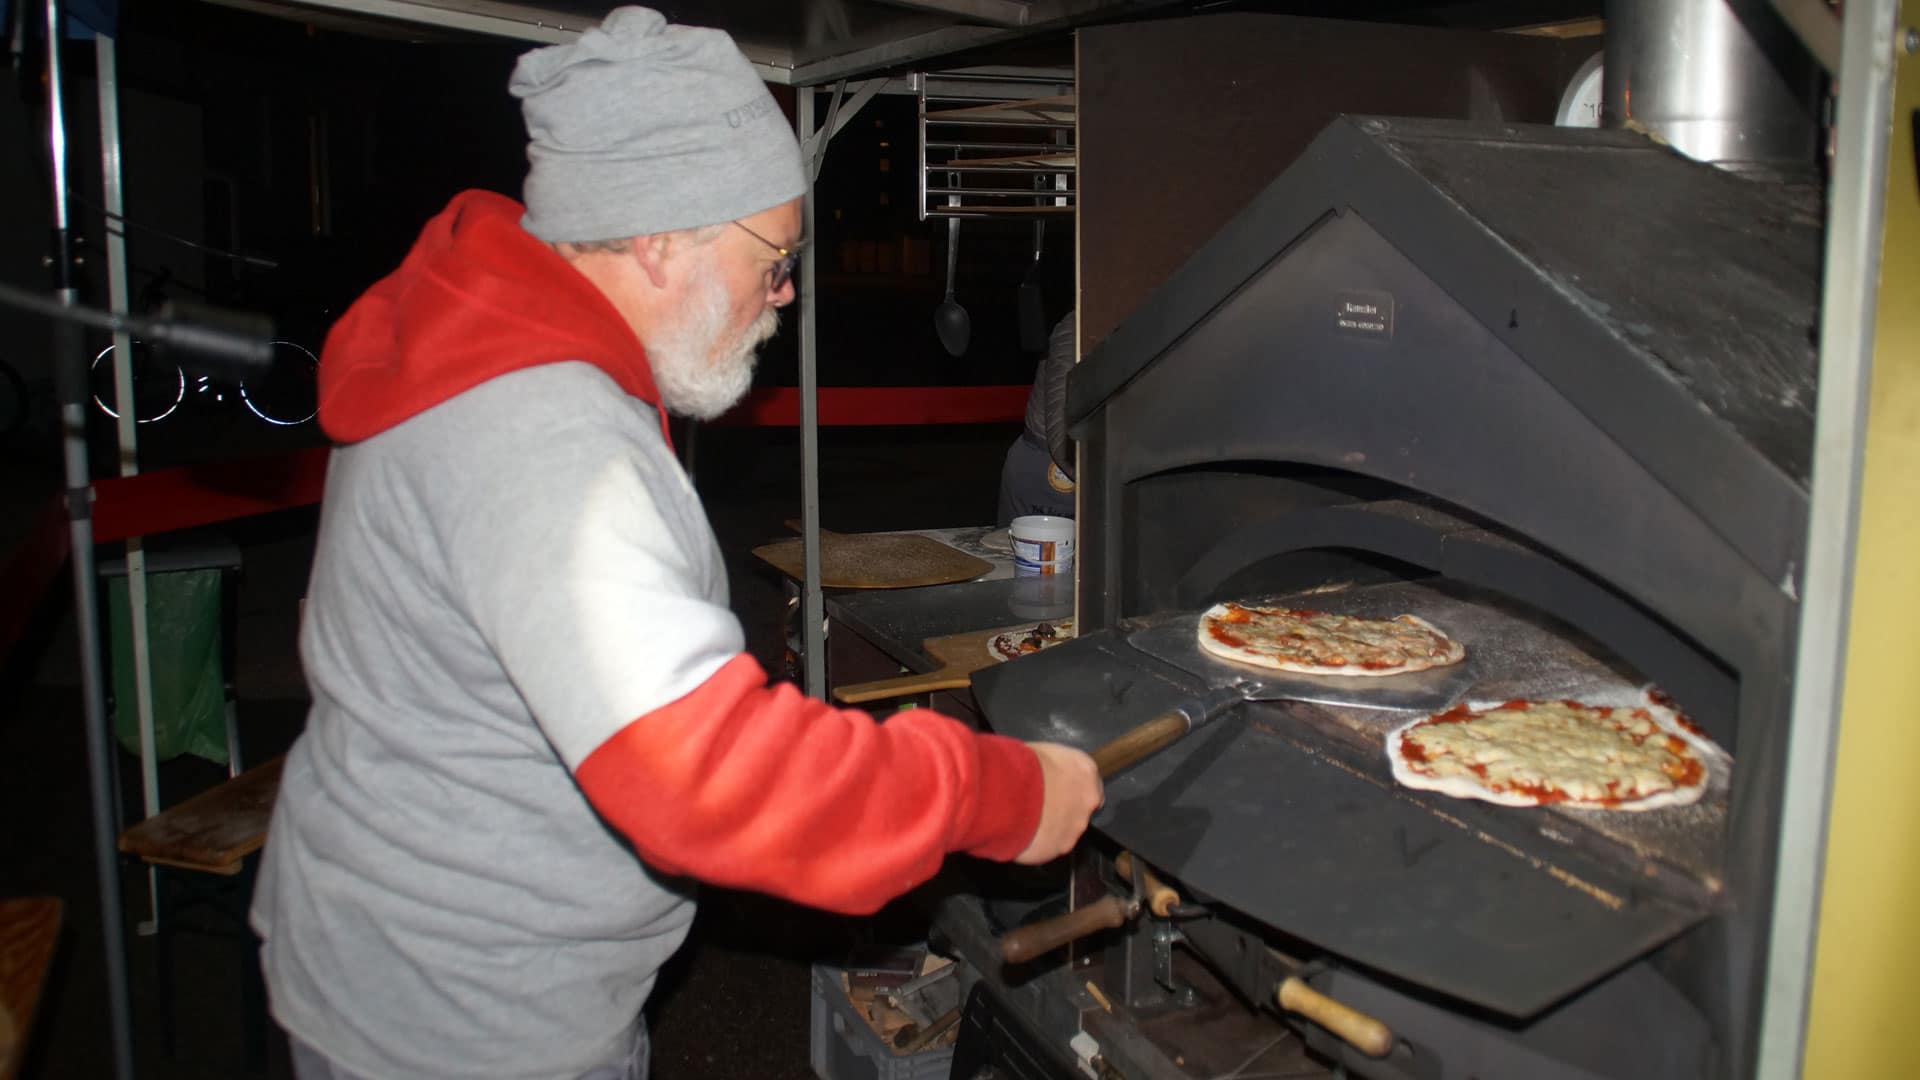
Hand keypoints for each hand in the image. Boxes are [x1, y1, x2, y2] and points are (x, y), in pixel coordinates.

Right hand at [1013, 742, 1102, 864]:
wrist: (1007, 793)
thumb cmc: (1022, 766)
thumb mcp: (1040, 752)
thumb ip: (1051, 767)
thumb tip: (1042, 771)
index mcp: (1085, 770)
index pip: (1089, 782)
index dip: (1071, 787)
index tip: (1057, 789)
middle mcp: (1088, 800)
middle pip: (1080, 809)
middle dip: (1063, 809)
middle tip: (1039, 806)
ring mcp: (1075, 827)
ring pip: (1065, 830)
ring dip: (1050, 827)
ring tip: (1025, 821)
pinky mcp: (1059, 848)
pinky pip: (1049, 847)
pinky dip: (1037, 843)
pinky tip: (1021, 833)